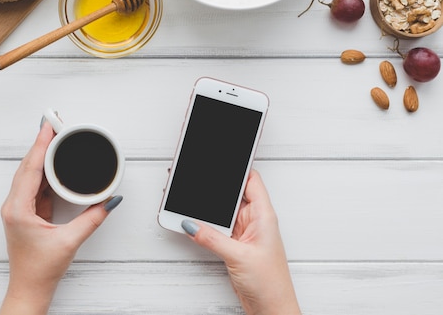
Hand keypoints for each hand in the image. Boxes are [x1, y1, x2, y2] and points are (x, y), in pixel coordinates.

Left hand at [0, 120, 121, 314]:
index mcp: (18, 209)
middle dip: (41, 144)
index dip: (40, 146)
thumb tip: (109, 201)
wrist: (29, 288)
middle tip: (54, 125)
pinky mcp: (26, 212)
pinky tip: (55, 163)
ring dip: (42, 156)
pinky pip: (34, 184)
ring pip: (29, 174)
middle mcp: (14, 205)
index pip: (30, 169)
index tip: (48, 127)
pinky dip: (45, 171)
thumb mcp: (69, 241)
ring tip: (56, 139)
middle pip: (27, 166)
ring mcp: (18, 208)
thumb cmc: (40, 269)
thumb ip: (92, 219)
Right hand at [181, 170, 299, 314]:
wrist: (272, 310)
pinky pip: (216, 228)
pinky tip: (191, 222)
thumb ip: (212, 238)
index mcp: (263, 216)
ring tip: (187, 198)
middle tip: (194, 177)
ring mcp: (243, 233)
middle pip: (232, 194)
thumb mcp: (239, 256)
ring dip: (207, 208)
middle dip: (214, 187)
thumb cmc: (271, 285)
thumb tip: (191, 223)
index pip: (251, 180)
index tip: (220, 159)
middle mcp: (254, 221)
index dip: (236, 168)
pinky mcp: (234, 245)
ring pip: (222, 211)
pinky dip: (204, 224)